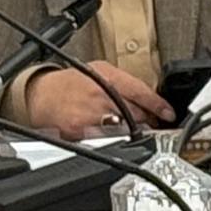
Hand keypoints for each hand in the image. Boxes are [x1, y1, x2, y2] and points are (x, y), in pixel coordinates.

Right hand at [25, 62, 171, 137]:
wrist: (40, 93)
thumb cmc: (71, 82)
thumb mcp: (100, 70)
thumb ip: (123, 83)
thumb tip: (147, 97)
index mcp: (107, 76)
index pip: (140, 92)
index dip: (158, 105)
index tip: (169, 114)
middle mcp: (99, 94)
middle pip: (135, 113)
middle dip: (148, 121)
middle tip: (154, 124)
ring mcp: (89, 114)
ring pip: (123, 129)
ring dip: (133, 132)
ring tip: (134, 131)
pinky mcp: (79, 132)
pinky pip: (104, 140)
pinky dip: (113, 140)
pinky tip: (112, 137)